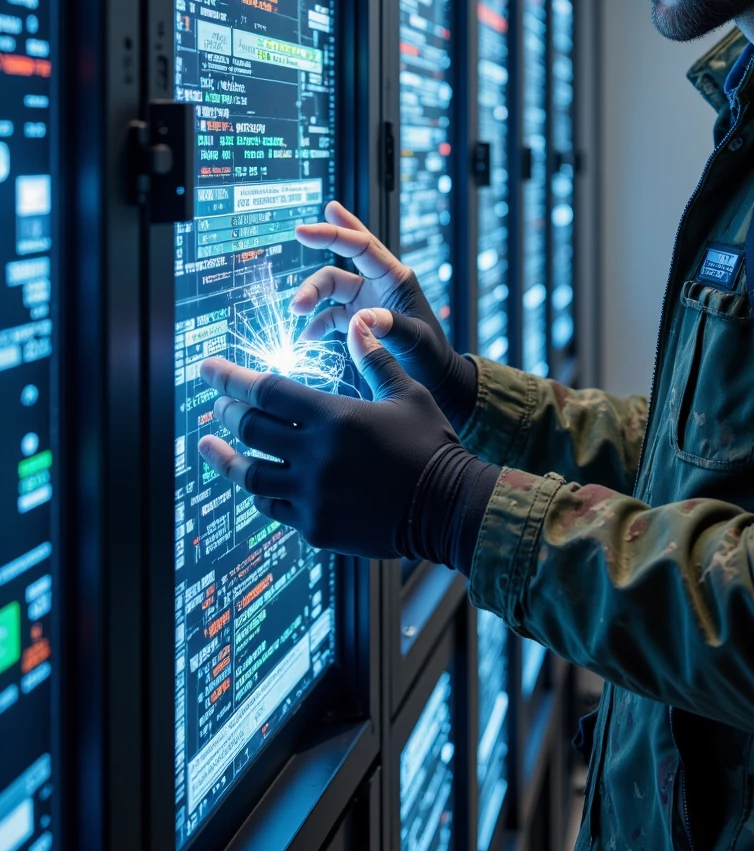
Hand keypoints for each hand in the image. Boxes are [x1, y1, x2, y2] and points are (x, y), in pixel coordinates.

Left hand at [197, 313, 458, 557]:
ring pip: (249, 475)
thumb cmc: (431, 445)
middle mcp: (317, 455)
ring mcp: (313, 495)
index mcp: (336, 416)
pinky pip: (272, 507)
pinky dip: (259, 491)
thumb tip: (357, 323)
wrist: (449, 508)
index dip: (231, 377)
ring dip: (225, 457)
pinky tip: (252, 481)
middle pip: (250, 428)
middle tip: (218, 403)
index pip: (267, 391)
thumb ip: (374, 360)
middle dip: (227, 410)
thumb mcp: (407, 394)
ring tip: (209, 446)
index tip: (207, 368)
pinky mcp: (316, 526)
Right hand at [291, 200, 476, 426]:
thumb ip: (392, 326)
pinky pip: (329, 315)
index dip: (334, 234)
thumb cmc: (433, 357)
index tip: (306, 230)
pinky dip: (316, 324)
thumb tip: (361, 316)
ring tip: (297, 310)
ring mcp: (365, 301)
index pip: (362, 246)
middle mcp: (378, 284)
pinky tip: (306, 336)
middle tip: (297, 236)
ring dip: (312, 295)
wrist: (436, 380)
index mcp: (396, 278)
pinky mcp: (356, 321)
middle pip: (342, 259)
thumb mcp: (417, 341)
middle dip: (321, 248)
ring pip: (331, 287)